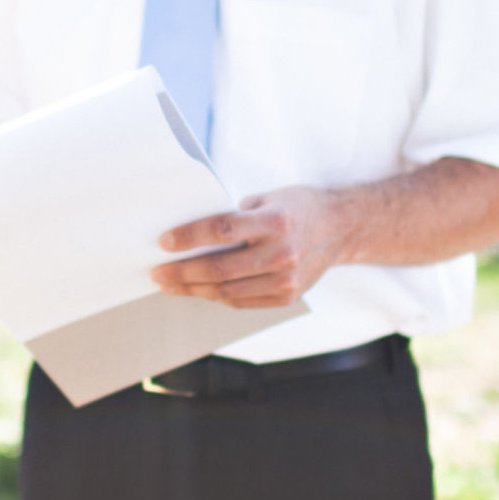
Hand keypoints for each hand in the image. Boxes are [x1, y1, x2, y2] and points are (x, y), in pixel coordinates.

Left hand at [153, 186, 350, 307]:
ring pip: (228, 291)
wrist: (341, 228)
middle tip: (158, 273)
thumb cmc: (298, 207)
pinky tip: (200, 290)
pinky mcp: (287, 296)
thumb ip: (235, 216)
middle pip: (220, 268)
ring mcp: (286, 279)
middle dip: (182, 272)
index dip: (189, 237)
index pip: (221, 230)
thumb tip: (194, 234)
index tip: (164, 242)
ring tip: (171, 285)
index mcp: (276, 221)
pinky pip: (242, 301)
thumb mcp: (268, 197)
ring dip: (194, 289)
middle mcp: (282, 253)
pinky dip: (217, 297)